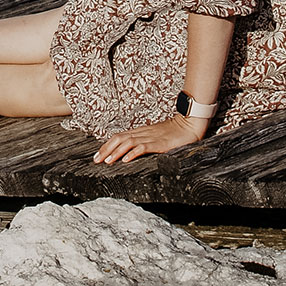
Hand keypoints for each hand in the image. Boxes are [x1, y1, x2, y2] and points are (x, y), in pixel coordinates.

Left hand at [93, 115, 208, 163]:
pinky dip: (133, 153)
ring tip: (107, 161)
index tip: (97, 155)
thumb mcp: (156, 136)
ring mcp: (151, 137)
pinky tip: (126, 159)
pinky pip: (143, 147)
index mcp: (141, 132)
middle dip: (106, 149)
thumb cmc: (175, 131)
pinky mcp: (159, 143)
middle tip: (96, 160)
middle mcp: (143, 133)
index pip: (119, 137)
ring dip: (115, 152)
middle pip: (119, 138)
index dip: (106, 145)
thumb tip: (132, 151)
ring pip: (127, 142)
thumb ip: (145, 141)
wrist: (190, 124)